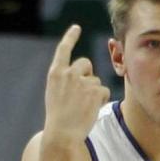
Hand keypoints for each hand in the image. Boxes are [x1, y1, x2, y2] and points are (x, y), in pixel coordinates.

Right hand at [44, 25, 110, 143]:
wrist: (62, 132)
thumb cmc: (59, 117)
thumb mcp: (56, 94)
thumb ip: (67, 80)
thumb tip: (85, 75)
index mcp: (55, 73)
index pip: (64, 49)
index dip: (71, 37)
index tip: (77, 27)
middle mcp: (68, 73)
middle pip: (86, 63)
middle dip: (88, 74)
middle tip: (82, 94)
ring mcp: (82, 81)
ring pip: (96, 80)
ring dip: (94, 92)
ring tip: (83, 106)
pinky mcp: (95, 90)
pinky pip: (104, 90)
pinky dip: (100, 100)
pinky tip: (90, 109)